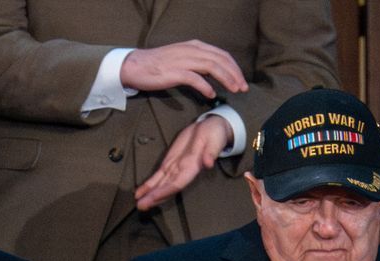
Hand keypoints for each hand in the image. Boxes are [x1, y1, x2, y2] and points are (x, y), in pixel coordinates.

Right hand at [120, 40, 249, 97]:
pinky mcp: (174, 71)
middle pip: (221, 60)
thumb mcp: (183, 59)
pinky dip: (206, 86)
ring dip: (226, 79)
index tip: (242, 81)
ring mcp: (183, 60)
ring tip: (234, 90)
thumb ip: (199, 64)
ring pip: (212, 67)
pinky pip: (195, 78)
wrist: (136, 66)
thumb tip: (214, 76)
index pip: (222, 54)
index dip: (234, 68)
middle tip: (243, 88)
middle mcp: (191, 50)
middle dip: (235, 74)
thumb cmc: (159, 66)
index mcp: (195, 46)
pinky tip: (211, 95)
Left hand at [135, 114, 234, 210]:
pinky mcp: (170, 161)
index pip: (177, 183)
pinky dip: (149, 184)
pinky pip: (159, 175)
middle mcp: (183, 171)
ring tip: (138, 203)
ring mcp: (176, 167)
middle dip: (154, 198)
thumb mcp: (214, 141)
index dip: (165, 191)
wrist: (211, 128)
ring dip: (149, 194)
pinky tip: (141, 191)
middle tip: (141, 206)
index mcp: (193, 167)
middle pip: (166, 187)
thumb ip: (211, 152)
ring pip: (161, 184)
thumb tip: (208, 163)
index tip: (153, 198)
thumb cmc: (215, 134)